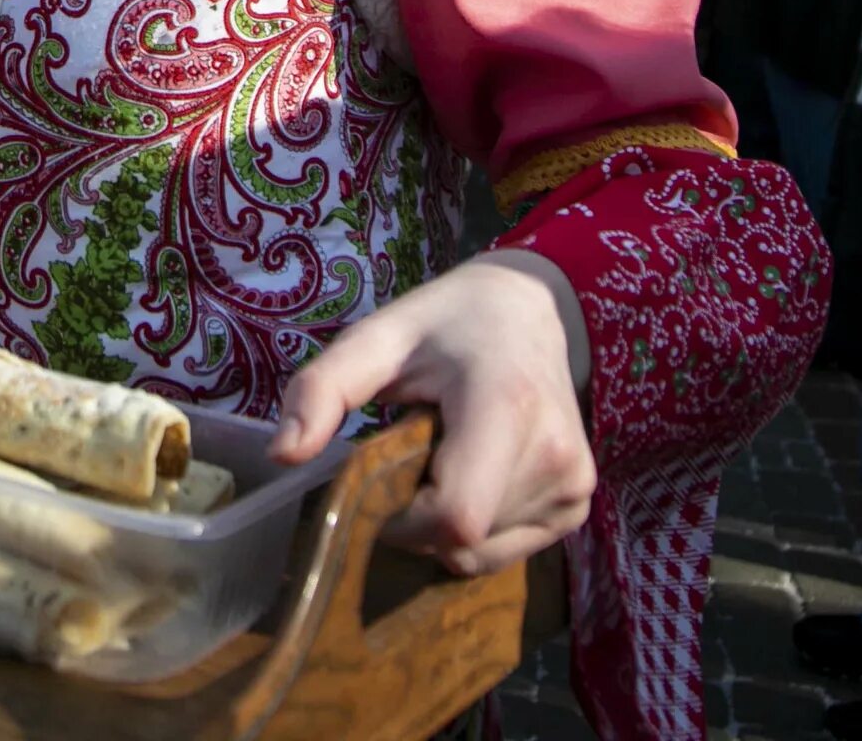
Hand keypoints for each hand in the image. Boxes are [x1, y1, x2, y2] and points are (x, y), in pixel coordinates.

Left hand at [269, 258, 595, 576]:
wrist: (529, 308)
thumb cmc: (443, 324)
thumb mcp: (374, 340)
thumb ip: (321, 390)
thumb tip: (282, 456)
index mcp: (505, 405)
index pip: (455, 516)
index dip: (402, 523)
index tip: (381, 484)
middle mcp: (554, 454)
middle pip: (462, 539)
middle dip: (417, 518)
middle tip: (412, 458)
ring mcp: (574, 484)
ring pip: (482, 553)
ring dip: (445, 525)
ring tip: (447, 458)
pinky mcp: (580, 504)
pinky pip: (508, 551)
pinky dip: (476, 531)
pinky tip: (473, 475)